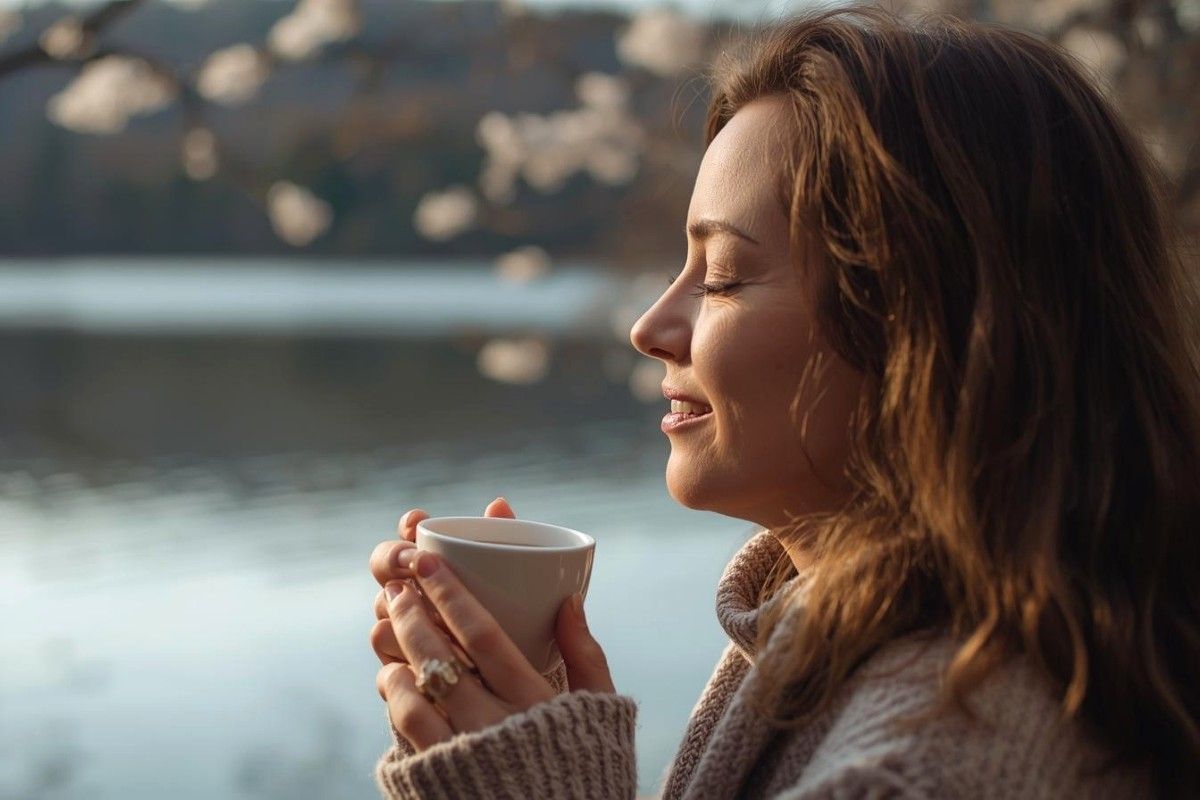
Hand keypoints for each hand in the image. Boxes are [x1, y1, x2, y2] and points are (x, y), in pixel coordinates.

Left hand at [368, 497, 616, 752]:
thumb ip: (585, 654)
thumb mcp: (600, 709)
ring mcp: (461, 756)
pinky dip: (394, 697)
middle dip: (411, 612)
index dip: (448, 592)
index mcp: (532, 701)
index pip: (480, 632)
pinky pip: (403, 732)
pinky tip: (393, 676)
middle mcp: (493, 726)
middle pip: (438, 655)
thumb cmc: (588, 767)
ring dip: (395, 653)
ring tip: (389, 627)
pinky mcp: (438, 781)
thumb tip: (569, 598)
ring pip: (411, 694)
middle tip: (398, 584)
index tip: (428, 561)